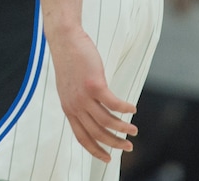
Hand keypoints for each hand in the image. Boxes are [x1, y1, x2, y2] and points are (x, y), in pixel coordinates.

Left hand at [51, 26, 136, 162]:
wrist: (65, 39)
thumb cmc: (70, 61)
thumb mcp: (69, 86)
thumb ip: (78, 101)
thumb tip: (91, 112)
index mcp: (68, 108)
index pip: (82, 137)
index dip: (95, 150)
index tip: (108, 159)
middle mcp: (75, 106)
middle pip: (97, 133)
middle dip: (114, 144)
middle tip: (129, 147)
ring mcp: (84, 96)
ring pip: (107, 122)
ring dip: (123, 128)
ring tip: (134, 130)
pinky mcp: (94, 85)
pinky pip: (114, 104)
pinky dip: (125, 109)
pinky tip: (133, 108)